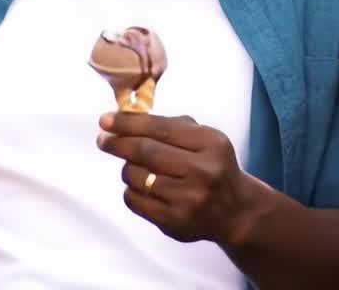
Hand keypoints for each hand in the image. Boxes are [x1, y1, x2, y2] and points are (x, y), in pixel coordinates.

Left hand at [96, 113, 259, 244]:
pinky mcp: (174, 222)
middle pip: (145, 151)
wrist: (235, 211)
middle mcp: (202, 171)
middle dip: (117, 143)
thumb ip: (172, 126)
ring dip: (127, 168)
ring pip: (136, 176)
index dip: (128, 122)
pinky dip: (131, 190)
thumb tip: (127, 117)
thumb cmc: (213, 166)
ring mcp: (188, 199)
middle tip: (103, 140)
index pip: (160, 128)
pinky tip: (142, 187)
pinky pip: (135, 200)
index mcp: (211, 143)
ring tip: (134, 166)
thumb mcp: (205, 139)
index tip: (105, 120)